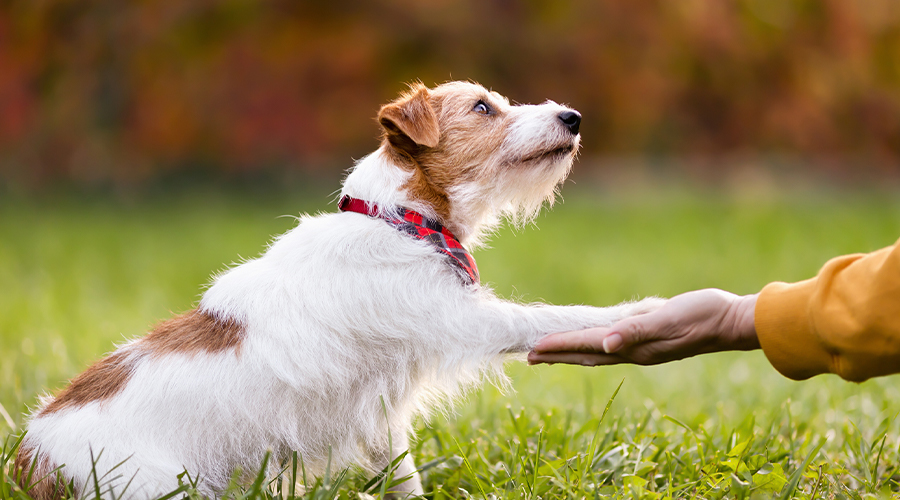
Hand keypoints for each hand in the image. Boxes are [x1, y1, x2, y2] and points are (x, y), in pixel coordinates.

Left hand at [527, 289, 759, 365]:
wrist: (733, 321)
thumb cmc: (703, 315)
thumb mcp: (667, 318)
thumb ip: (636, 331)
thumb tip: (606, 343)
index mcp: (634, 347)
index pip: (587, 346)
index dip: (559, 347)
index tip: (533, 348)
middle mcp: (634, 352)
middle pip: (586, 355)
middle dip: (557, 355)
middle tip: (529, 356)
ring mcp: (643, 348)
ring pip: (597, 352)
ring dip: (572, 352)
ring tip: (551, 352)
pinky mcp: (651, 340)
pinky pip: (613, 344)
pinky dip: (594, 343)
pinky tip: (592, 340)